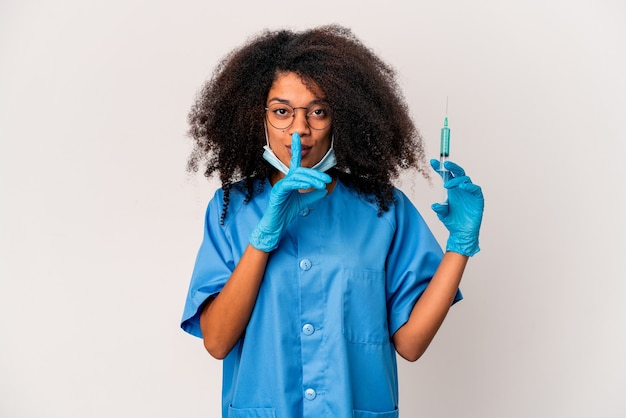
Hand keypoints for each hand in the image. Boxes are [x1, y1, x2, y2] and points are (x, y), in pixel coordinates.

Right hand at [249, 133, 330, 251]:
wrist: (276, 225)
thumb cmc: (286, 213)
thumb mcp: (303, 202)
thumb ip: (313, 195)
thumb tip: (323, 189)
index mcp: (291, 180)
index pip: (295, 162)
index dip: (296, 148)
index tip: (297, 136)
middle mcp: (285, 180)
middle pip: (302, 170)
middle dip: (316, 173)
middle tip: (327, 179)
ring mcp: (281, 185)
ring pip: (297, 175)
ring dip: (312, 179)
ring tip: (322, 185)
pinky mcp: (277, 192)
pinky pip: (290, 184)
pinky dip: (300, 184)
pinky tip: (308, 186)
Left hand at [430, 159, 483, 256]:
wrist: (462, 233)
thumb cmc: (453, 221)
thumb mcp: (443, 215)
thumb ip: (440, 209)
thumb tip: (434, 205)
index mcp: (451, 189)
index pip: (446, 175)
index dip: (440, 168)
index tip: (432, 162)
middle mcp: (460, 188)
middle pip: (458, 173)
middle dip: (452, 167)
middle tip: (445, 164)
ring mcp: (469, 192)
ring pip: (465, 179)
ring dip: (457, 180)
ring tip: (448, 185)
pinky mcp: (478, 198)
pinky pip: (475, 189)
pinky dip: (470, 186)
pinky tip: (463, 187)